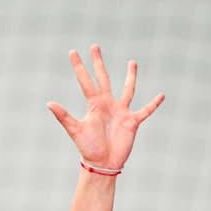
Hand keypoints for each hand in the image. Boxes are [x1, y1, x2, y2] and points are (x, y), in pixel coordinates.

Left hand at [47, 45, 163, 171]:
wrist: (103, 163)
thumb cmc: (88, 148)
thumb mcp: (76, 130)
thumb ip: (64, 116)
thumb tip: (49, 103)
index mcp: (94, 104)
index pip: (86, 80)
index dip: (79, 67)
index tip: (72, 52)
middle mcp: (107, 104)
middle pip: (104, 78)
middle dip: (98, 63)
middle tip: (95, 46)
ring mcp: (120, 111)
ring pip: (127, 89)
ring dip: (130, 76)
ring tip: (132, 62)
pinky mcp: (132, 121)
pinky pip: (146, 110)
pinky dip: (153, 104)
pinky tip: (161, 95)